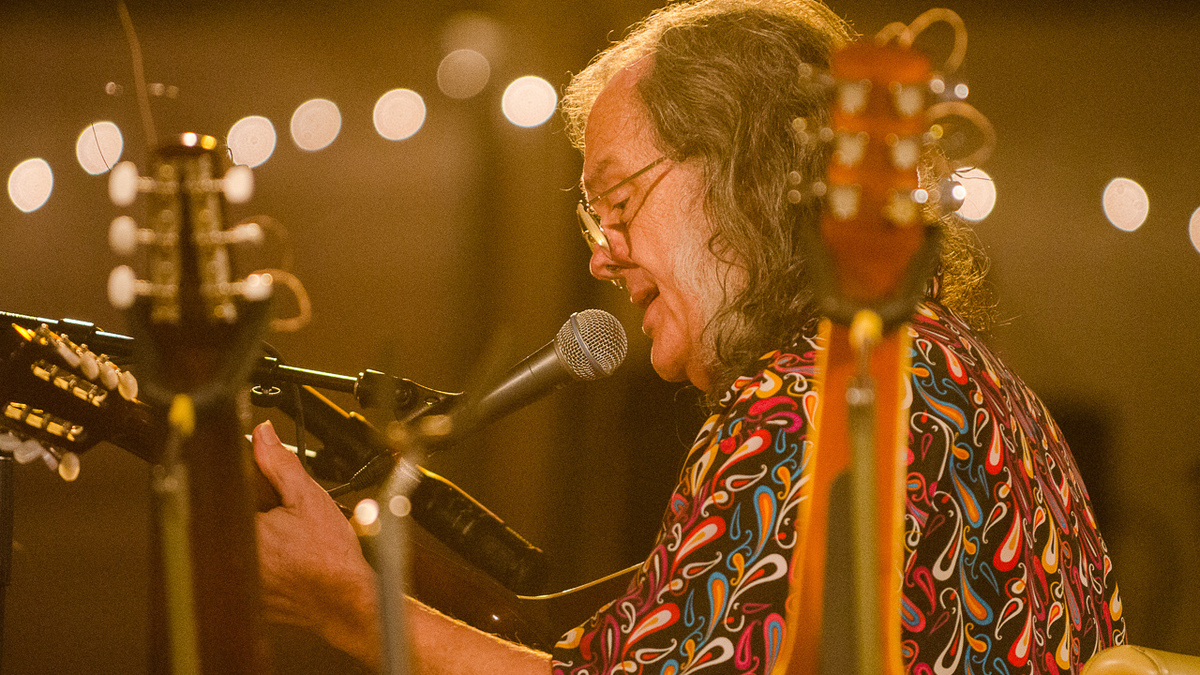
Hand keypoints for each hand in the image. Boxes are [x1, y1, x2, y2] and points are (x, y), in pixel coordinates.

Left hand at [253, 421, 381, 668]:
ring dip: (260, 534)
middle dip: (255, 508)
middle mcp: (231, 558)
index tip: (268, 486)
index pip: (229, 491)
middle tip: (284, 515)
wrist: (344, 600)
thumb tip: (262, 434)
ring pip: (240, 542)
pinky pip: (248, 567)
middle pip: (233, 517)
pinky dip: (264, 558)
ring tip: (289, 539)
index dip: (250, 483)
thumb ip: (279, 464)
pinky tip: (287, 557)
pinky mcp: (247, 595)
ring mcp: (237, 580)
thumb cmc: (330, 557)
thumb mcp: (307, 498)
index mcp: (239, 532)